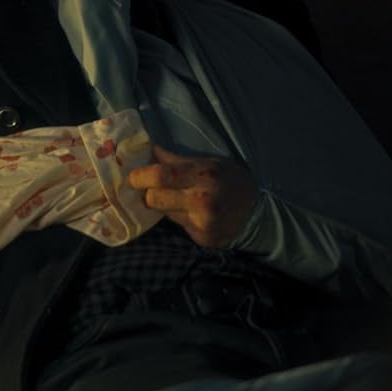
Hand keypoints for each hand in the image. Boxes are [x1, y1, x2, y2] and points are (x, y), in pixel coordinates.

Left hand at [127, 145, 258, 247]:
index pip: (160, 176)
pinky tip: (193, 213)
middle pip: (154, 199)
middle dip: (149, 193)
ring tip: (179, 198)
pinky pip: (177, 226)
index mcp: (204, 176)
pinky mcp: (201, 240)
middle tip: (153, 188)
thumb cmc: (232, 180)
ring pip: (163, 214)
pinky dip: (179, 218)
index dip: (140, 176)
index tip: (133, 177)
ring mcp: (201, 224)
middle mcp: (201, 201)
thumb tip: (148, 150)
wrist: (258, 214)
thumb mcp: (210, 161)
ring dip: (164, 205)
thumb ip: (177, 159)